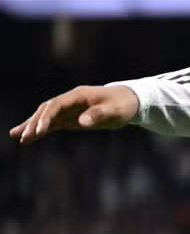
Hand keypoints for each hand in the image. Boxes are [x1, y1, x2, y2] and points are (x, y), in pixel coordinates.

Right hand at [9, 85, 139, 143]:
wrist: (130, 101)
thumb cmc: (123, 105)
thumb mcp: (115, 110)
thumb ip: (99, 115)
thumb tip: (81, 122)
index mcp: (79, 95)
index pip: (57, 105)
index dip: (47, 117)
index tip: (40, 130)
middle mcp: (70, 100)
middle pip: (47, 109)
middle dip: (35, 123)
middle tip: (24, 136)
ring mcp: (69, 109)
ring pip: (45, 116)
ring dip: (31, 126)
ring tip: (16, 136)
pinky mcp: (71, 118)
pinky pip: (52, 124)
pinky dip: (40, 130)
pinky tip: (28, 138)